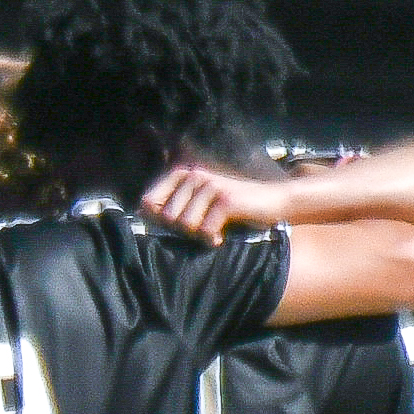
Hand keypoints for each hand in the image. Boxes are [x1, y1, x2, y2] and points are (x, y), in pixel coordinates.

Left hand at [140, 160, 288, 238]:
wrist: (274, 201)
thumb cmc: (231, 208)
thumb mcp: (197, 203)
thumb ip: (171, 206)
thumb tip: (139, 213)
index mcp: (182, 174)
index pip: (147, 203)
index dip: (158, 221)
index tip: (180, 224)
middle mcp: (193, 175)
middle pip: (165, 218)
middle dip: (182, 230)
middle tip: (202, 227)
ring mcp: (209, 186)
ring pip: (184, 225)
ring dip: (198, 235)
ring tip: (213, 229)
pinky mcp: (225, 200)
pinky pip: (204, 230)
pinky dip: (212, 239)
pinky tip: (221, 235)